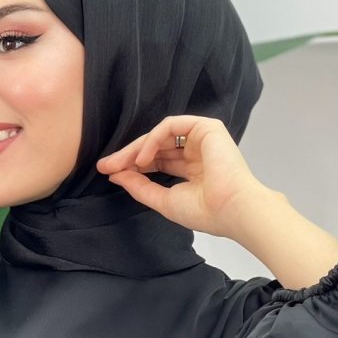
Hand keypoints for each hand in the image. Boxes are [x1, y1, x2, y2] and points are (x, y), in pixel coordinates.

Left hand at [96, 114, 280, 238]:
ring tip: (120, 163)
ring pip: (160, 135)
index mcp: (192, 171)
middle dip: (128, 156)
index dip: (132, 166)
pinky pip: (171, 126)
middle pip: (156, 148)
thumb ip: (140, 186)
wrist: (232, 209)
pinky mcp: (207, 127)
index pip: (157, 162)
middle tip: (105, 165)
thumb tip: (115, 174)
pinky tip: (142, 158)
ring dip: (137, 148)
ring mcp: (202, 139)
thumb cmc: (205, 211)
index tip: (109, 173)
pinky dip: (153, 139)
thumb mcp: (163, 200)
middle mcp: (197, 153)